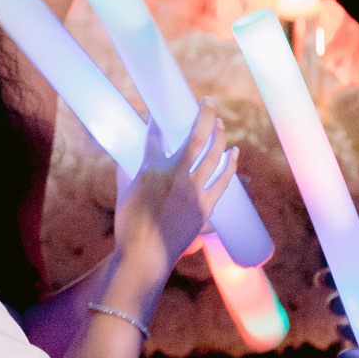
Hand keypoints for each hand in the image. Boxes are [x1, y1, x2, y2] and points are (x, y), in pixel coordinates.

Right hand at [115, 104, 237, 277]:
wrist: (145, 256)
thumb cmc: (129, 226)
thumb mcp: (124, 193)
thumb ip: (128, 171)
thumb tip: (128, 157)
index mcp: (151, 170)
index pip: (156, 136)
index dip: (158, 120)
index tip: (160, 111)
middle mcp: (176, 176)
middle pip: (195, 137)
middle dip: (204, 114)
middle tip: (207, 101)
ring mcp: (193, 191)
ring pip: (213, 155)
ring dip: (218, 135)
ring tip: (220, 123)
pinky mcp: (205, 207)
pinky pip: (223, 182)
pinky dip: (230, 166)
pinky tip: (234, 153)